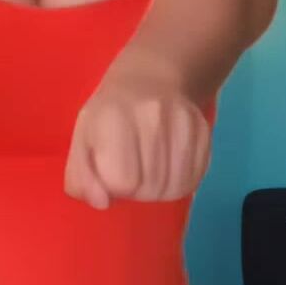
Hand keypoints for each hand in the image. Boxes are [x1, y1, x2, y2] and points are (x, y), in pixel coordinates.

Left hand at [64, 61, 211, 209]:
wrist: (150, 81)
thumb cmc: (109, 116)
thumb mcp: (83, 141)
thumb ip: (82, 177)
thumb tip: (101, 203)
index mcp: (114, 117)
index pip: (123, 180)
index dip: (115, 186)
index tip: (111, 171)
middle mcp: (152, 116)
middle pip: (150, 188)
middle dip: (137, 191)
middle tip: (131, 171)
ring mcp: (182, 122)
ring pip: (174, 188)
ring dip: (158, 190)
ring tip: (148, 171)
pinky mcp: (203, 131)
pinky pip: (194, 179)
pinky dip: (179, 183)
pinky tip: (167, 168)